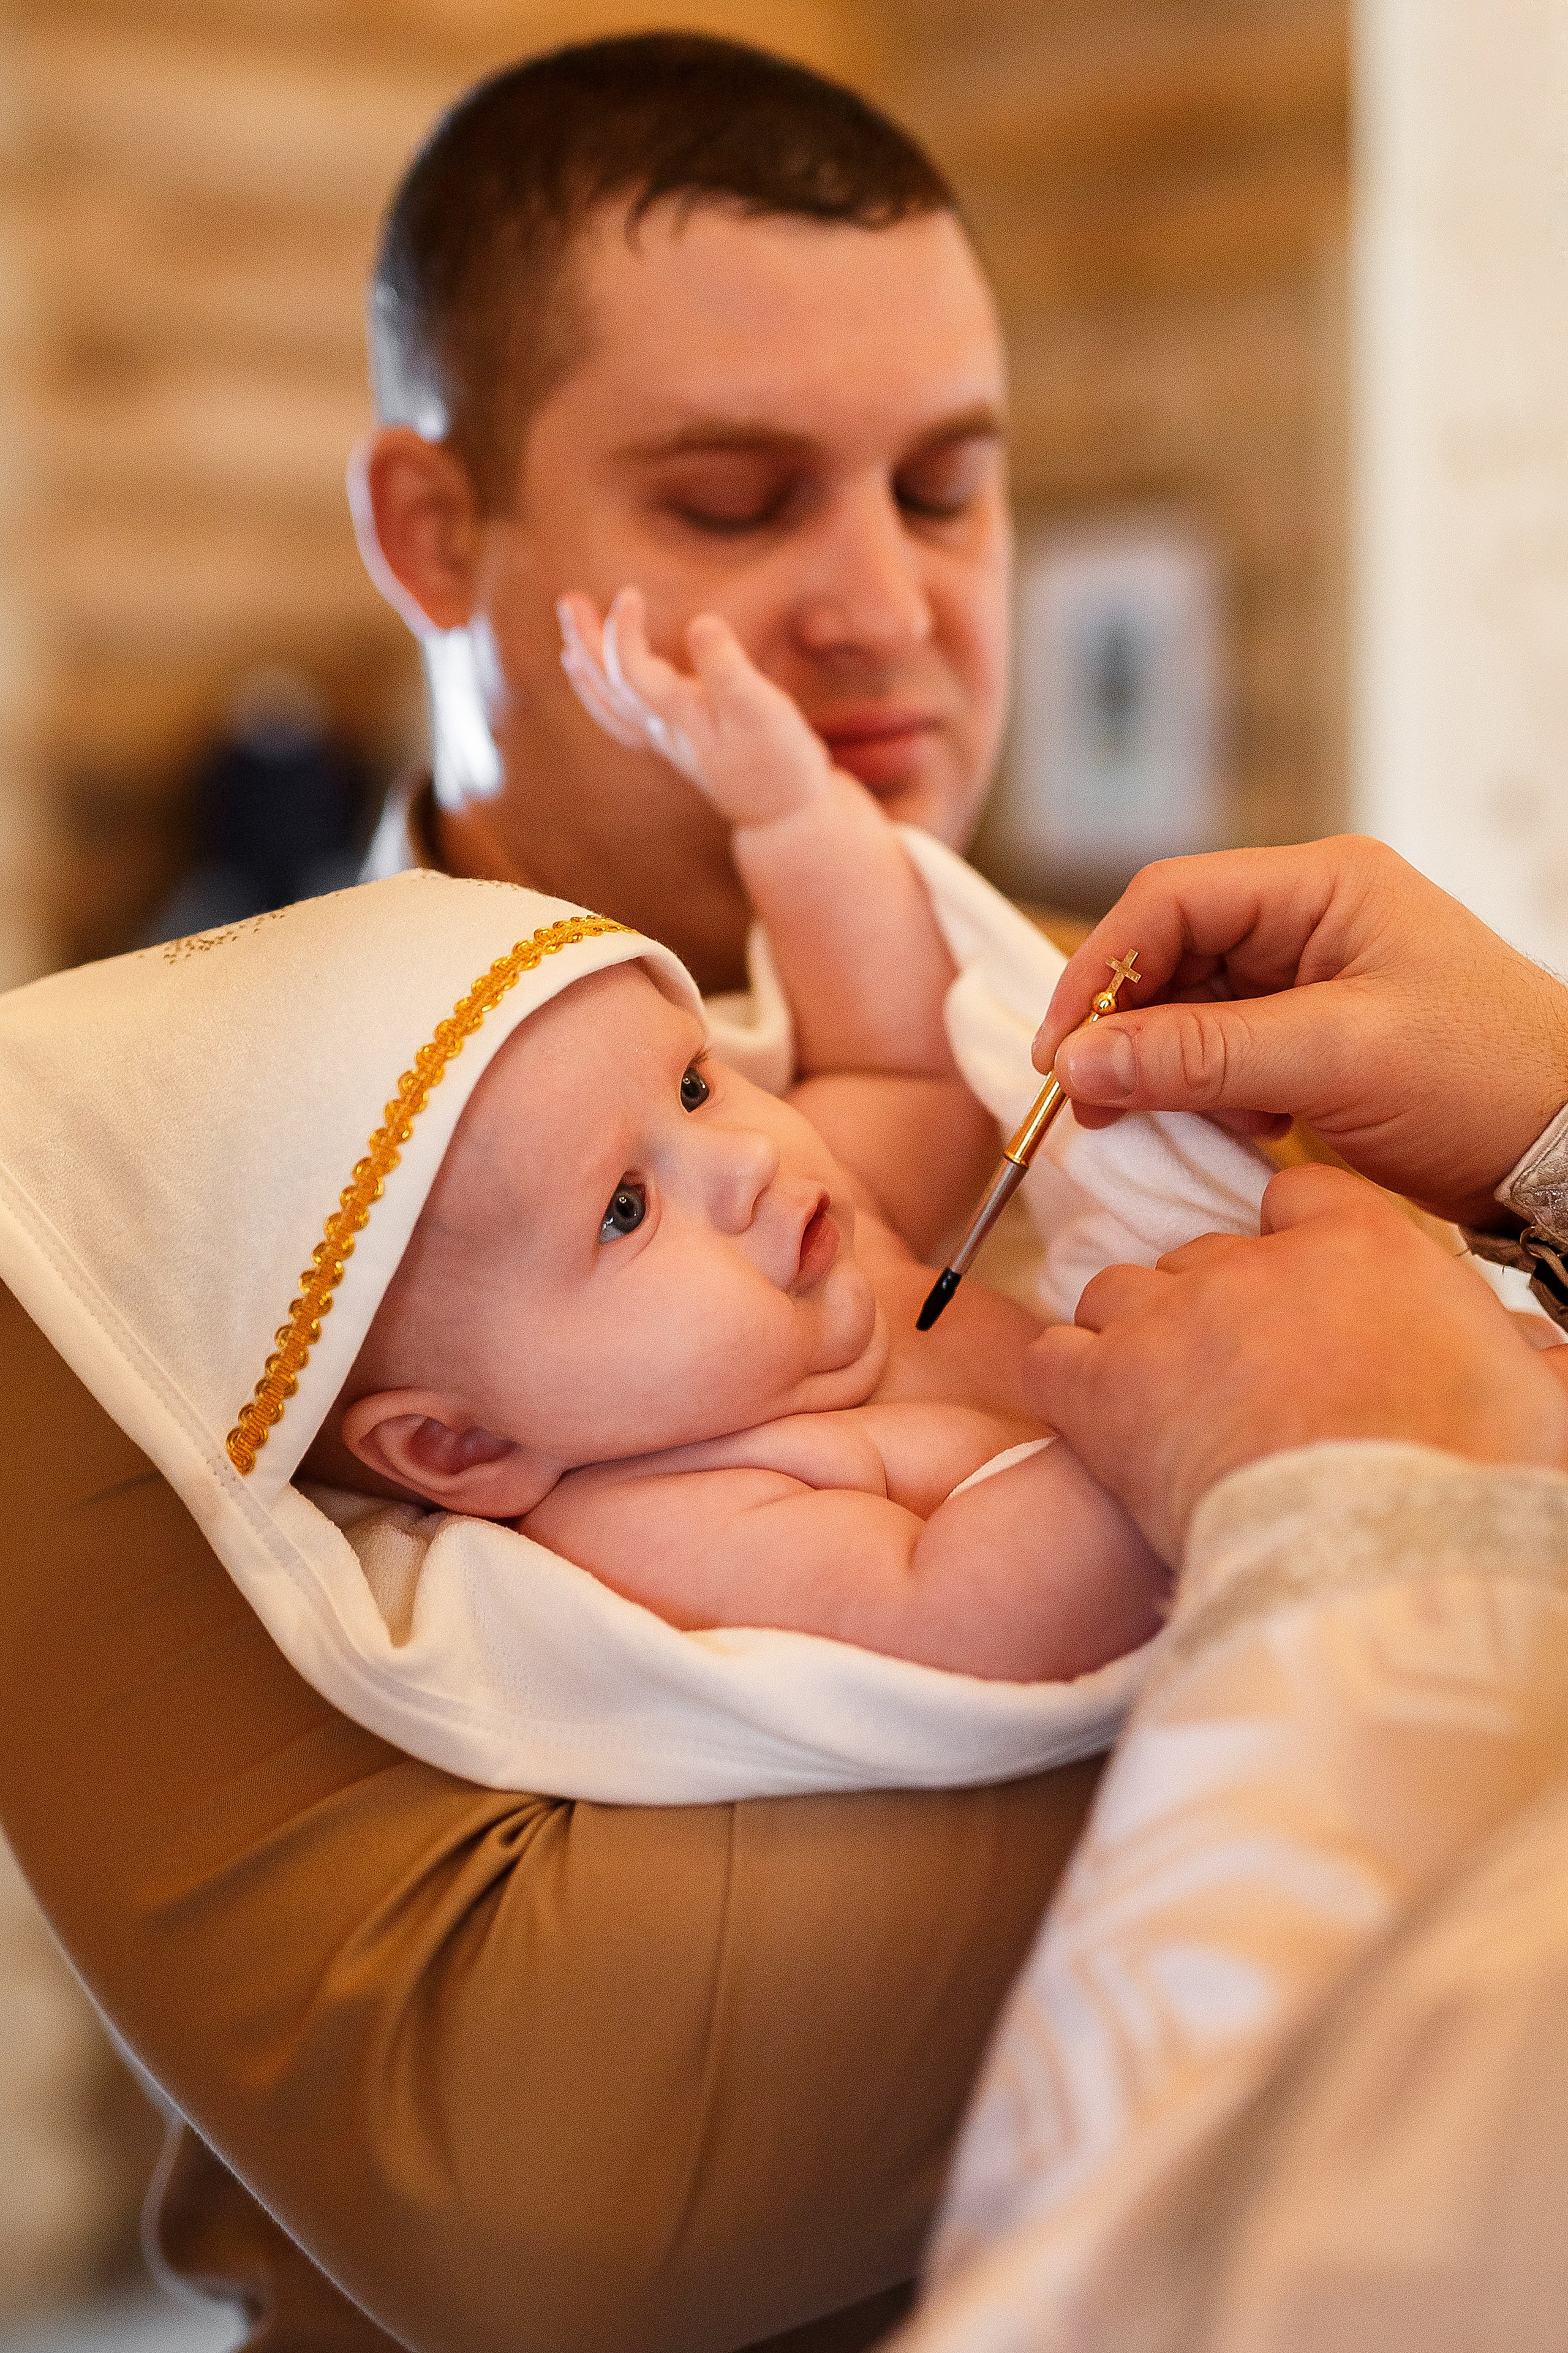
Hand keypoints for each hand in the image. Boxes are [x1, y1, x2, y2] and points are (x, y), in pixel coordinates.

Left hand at [557, 587, 831, 825]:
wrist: (784, 815)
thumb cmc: (780, 761)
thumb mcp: (762, 712)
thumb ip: (730, 670)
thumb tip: (701, 623)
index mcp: (681, 717)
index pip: (632, 674)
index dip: (623, 633)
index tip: (630, 594)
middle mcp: (664, 730)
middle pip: (609, 686)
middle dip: (587, 641)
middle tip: (568, 600)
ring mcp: (667, 741)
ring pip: (612, 703)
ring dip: (587, 666)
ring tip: (570, 631)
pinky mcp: (679, 745)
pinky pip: (625, 721)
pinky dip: (603, 697)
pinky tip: (596, 678)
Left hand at [1027, 1164, 1567, 1562]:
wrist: (1379, 1558)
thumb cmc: (1470, 1485)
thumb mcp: (1535, 1404)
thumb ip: (1531, 1366)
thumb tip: (1552, 1362)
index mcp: (1364, 1246)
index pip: (1301, 1201)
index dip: (1293, 1248)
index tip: (1301, 1299)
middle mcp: (1253, 1264)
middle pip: (1204, 1255)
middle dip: (1212, 1310)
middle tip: (1235, 1383)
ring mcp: (1169, 1319)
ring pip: (1120, 1292)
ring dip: (1134, 1339)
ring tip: (1164, 1403)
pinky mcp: (1104, 1387)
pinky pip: (1057, 1357)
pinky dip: (1070, 1384)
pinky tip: (1095, 1420)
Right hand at [1033, 837, 1567, 1225]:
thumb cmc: (1482, 1084)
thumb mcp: (1335, 1063)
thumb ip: (1200, 1058)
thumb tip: (1076, 1064)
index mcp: (1324, 885)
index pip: (1170, 901)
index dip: (1100, 971)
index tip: (1062, 1055)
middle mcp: (1312, 917)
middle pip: (1171, 953)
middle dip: (1125, 1029)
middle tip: (1089, 1104)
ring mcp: (1315, 977)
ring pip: (1190, 1009)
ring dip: (1165, 1068)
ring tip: (1172, 1123)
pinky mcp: (1318, 1037)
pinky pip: (1225, 1053)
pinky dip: (1209, 1094)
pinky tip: (1243, 1131)